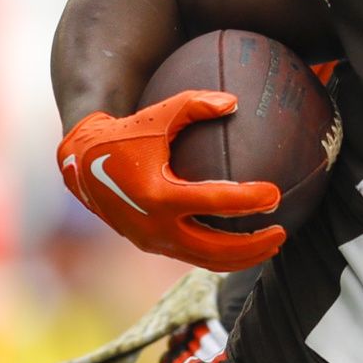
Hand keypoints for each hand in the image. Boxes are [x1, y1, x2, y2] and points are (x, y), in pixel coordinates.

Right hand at [57, 90, 285, 270]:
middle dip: (253, 245)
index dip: (248, 201)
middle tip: (282, 230)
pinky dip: (222, 255)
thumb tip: (234, 101)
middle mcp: (154, 225)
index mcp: (157, 194)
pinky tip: (247, 243)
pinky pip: (194, 256)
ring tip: (273, 244)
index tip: (276, 194)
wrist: (80, 163)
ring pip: (206, 261)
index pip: (214, 203)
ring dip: (242, 258)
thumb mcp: (157, 115)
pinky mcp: (153, 245)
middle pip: (215, 249)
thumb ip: (194, 104)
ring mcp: (153, 240)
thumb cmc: (125, 134)